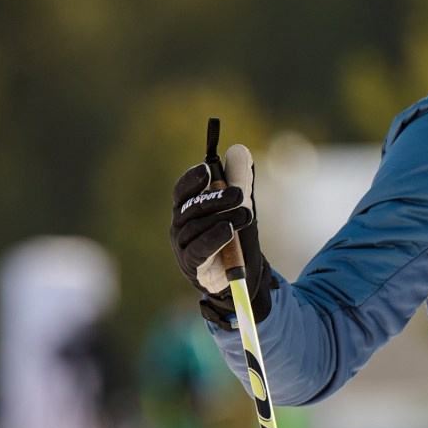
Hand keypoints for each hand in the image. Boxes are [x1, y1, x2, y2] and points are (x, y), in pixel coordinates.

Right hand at [169, 143, 269, 323]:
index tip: (206, 170)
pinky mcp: (192, 265)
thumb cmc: (234, 237)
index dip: (191, 179)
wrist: (240, 276)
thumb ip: (239, 180)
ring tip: (247, 215)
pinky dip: (213, 238)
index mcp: (187, 209)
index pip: (182, 191)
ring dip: (223, 218)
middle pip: (191, 207)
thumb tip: (239, 150)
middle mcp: (180, 226)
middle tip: (239, 193)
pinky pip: (199, 249)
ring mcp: (183, 247)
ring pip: (197, 228)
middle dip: (216, 198)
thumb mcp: (239, 205)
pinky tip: (228, 230)